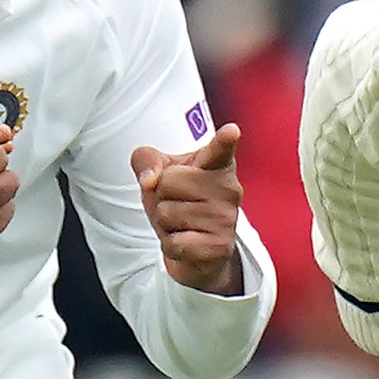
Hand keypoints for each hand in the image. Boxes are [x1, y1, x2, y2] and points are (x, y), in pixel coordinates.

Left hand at [130, 125, 244, 292]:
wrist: (194, 248)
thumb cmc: (179, 201)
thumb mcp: (159, 174)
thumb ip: (147, 160)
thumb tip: (149, 180)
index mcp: (217, 164)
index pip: (219, 150)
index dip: (224, 140)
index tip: (231, 131)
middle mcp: (228, 188)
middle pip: (168, 181)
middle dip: (162, 195)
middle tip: (178, 203)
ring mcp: (226, 218)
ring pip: (166, 213)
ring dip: (165, 223)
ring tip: (183, 224)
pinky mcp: (220, 246)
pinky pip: (174, 243)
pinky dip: (171, 245)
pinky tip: (187, 242)